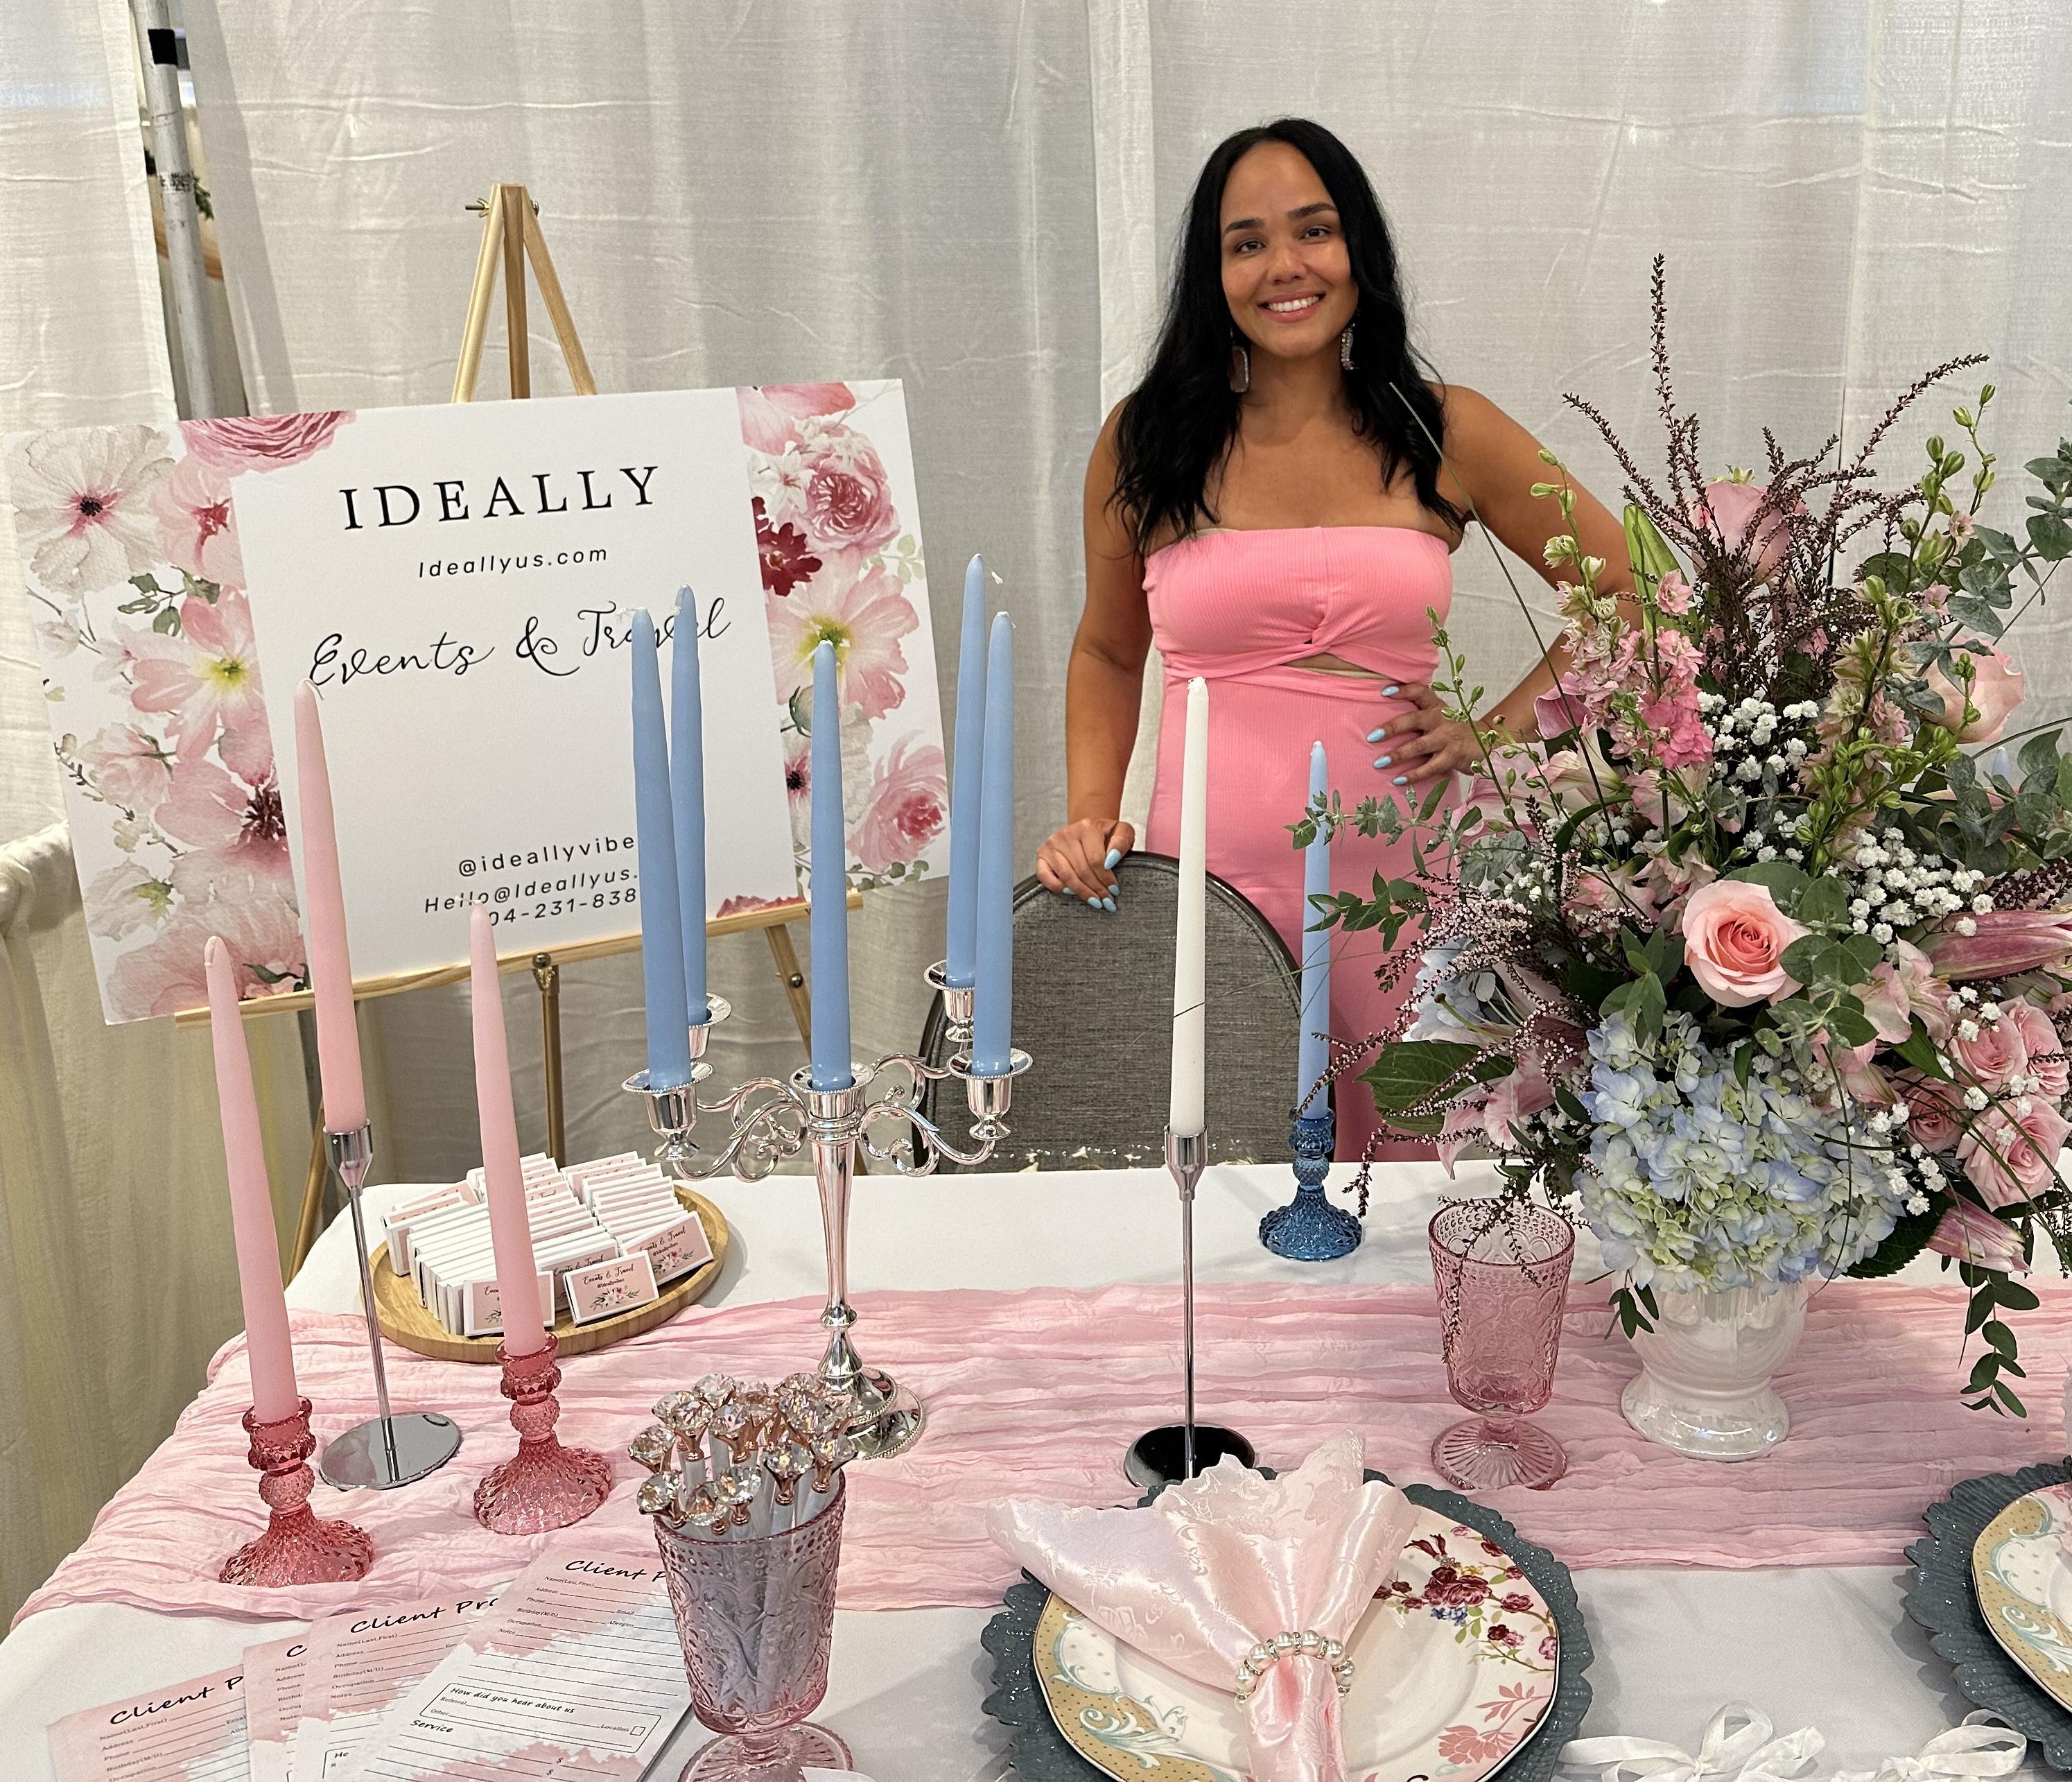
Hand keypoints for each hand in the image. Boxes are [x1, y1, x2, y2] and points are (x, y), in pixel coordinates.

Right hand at [1035, 818, 1133, 909]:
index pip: (1096, 859)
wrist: (1087, 830)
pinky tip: (1072, 892)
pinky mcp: (1042, 855)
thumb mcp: (1122, 832)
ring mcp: (1052, 845)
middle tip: (1107, 901)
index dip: (1106, 878)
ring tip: (1095, 901)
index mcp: (1087, 826)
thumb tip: (1111, 860)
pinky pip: (1046, 877)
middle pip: (1082, 870)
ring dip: (1082, 892)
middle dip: (1097, 889)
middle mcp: (1067, 833)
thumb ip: (1122, 842)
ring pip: (1067, 876)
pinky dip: (1059, 887)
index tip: (1115, 889)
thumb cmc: (1105, 835)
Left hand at [1365, 683, 1481, 789]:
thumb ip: (1420, 714)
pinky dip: (1413, 775)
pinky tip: (1397, 780)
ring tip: (1379, 763)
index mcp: (1436, 706)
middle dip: (1392, 728)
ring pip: (1419, 746)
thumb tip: (1386, 721)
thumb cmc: (1454, 729)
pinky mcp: (1452, 757)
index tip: (1384, 692)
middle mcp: (1441, 719)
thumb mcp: (1440, 716)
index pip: (1420, 692)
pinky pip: (1429, 768)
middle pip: (1414, 720)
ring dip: (1398, 755)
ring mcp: (1447, 738)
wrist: (1486, 741)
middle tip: (1372, 737)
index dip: (1403, 690)